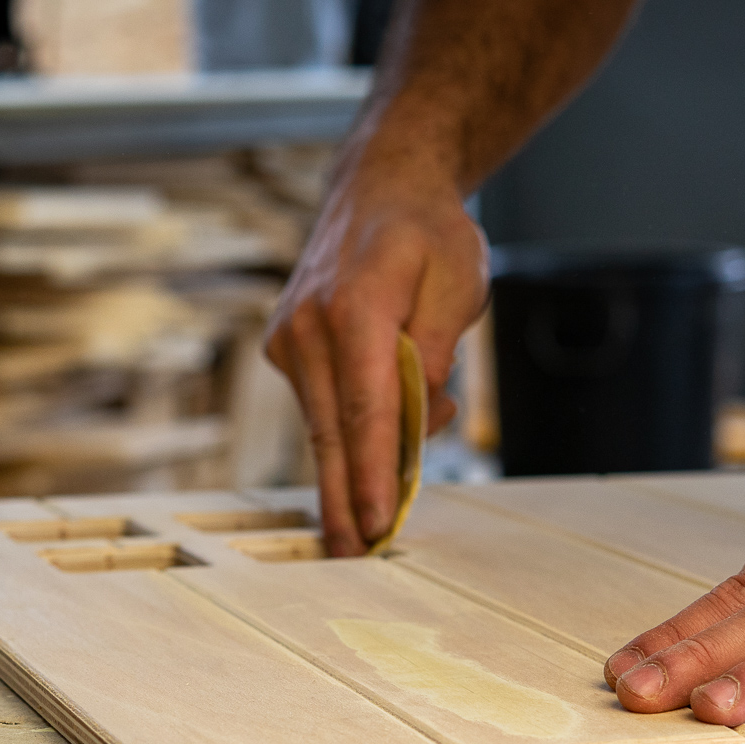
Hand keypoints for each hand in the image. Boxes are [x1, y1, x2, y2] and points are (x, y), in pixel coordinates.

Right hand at [265, 153, 488, 555]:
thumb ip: (438, 351)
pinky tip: (386, 436)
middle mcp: (309, 325)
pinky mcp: (285, 348)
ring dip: (359, 464)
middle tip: (355, 554)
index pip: (366, 409)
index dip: (372, 472)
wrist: (380, 189)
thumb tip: (420, 419)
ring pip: (324, 424)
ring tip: (388, 501)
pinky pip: (322, 405)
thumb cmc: (426, 235)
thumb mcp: (459, 284)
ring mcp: (290, 338)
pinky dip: (352, 430)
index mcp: (354, 307)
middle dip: (346, 498)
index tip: (380, 521)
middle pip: (331, 431)